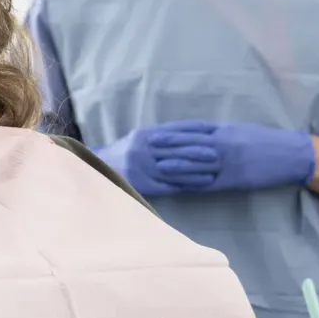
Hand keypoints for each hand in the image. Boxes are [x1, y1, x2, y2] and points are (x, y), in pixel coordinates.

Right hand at [97, 122, 220, 195]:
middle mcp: (143, 150)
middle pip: (175, 150)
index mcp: (144, 135)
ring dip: (196, 171)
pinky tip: (200, 185)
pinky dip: (186, 185)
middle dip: (198, 152)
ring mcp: (143, 168)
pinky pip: (169, 185)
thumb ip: (159, 136)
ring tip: (214, 172)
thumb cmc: (125, 152)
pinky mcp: (144, 184)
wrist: (99, 169)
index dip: (193, 132)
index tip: (212, 133)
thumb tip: (187, 133)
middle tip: (218, 154)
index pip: (173, 132)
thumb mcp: (138, 138)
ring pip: (174, 169)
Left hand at [150, 120, 315, 192]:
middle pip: (189, 144)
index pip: (191, 129)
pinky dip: (193, 182)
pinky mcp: (234, 179)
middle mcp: (222, 143)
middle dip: (167, 146)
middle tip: (146, 147)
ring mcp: (227, 162)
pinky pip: (209, 181)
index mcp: (223, 130)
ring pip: (196, 163)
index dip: (171, 132)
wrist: (291, 154)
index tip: (154, 133)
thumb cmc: (265, 140)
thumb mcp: (239, 129)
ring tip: (157, 166)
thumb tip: (196, 134)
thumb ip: (218, 132)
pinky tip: (179, 184)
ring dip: (175, 165)